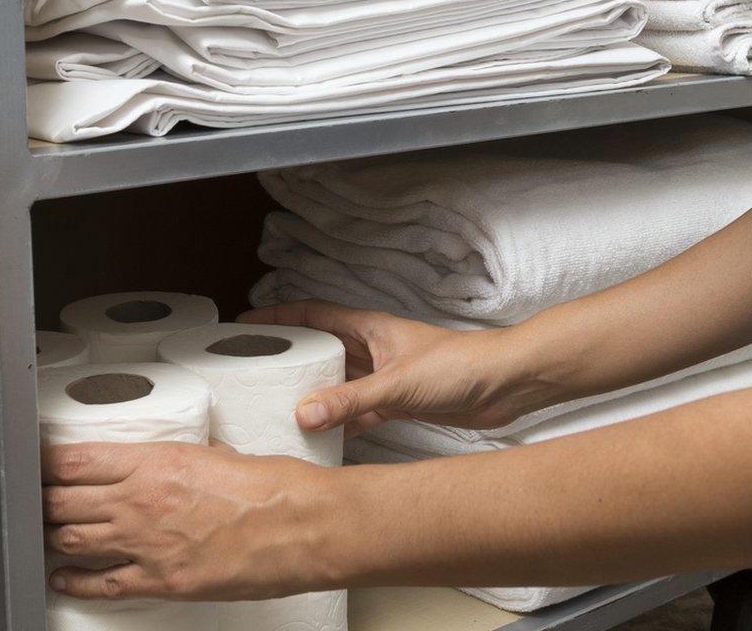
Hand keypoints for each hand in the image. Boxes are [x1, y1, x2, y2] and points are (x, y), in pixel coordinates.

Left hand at [43, 441, 335, 601]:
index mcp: (157, 462)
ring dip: (54, 535)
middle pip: (63, 500)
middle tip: (36, 497)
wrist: (303, 528)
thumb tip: (174, 463)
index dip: (45, 463)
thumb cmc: (276, 489)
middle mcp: (141, 501)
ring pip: (72, 539)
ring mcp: (146, 545)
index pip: (75, 461)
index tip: (37, 463)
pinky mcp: (160, 581)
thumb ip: (186, 459)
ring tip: (47, 531)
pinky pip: (100, 583)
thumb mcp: (223, 454)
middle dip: (42, 499)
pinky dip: (73, 582)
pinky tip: (63, 577)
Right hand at [238, 301, 553, 435]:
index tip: (245, 323)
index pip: (315, 314)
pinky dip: (341, 422)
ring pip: (338, 382)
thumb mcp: (399, 382)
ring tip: (275, 406)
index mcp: (371, 328)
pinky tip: (321, 436)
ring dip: (313, 393)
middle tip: (252, 371)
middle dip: (290, 358)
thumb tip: (303, 414)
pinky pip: (359, 411)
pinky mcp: (400, 401)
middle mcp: (375, 348)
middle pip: (322, 349)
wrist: (507, 384)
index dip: (279, 316)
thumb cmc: (462, 364)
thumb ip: (352, 400)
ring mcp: (387, 375)